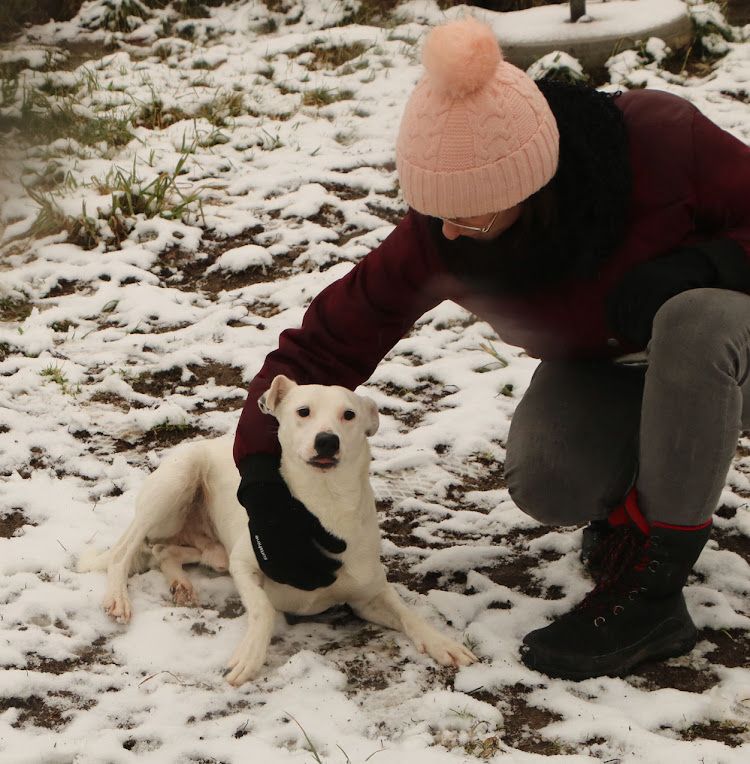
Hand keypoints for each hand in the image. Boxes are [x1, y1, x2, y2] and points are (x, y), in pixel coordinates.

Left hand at [237, 455, 345, 589]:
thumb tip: (291, 575)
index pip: (296, 582)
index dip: (310, 584)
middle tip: (332, 578)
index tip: (319, 582)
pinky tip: (341, 546)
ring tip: (338, 565)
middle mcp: (285, 557)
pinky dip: (336, 545)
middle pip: (311, 577)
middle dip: (323, 579)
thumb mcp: (265, 547)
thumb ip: (278, 562)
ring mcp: (297, 542)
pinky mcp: (307, 527)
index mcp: (272, 564)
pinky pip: (326, 541)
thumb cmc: (265, 522)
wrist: (264, 496)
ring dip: (332, 566)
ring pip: (321, 562)